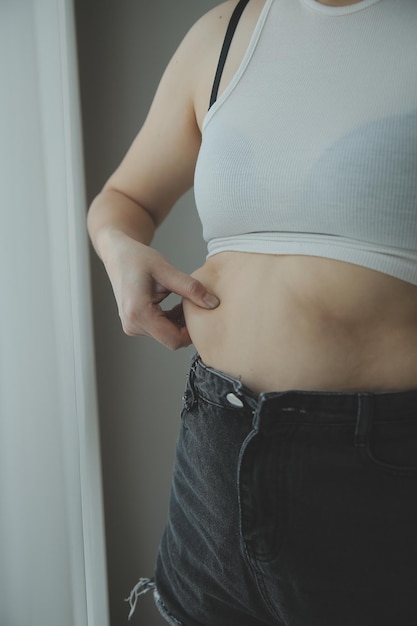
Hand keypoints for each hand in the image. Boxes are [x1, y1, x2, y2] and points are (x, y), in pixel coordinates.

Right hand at [105, 236, 219, 349]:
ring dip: (180, 322)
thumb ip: (191, 288)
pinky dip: (172, 320)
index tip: (204, 314)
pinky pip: (160, 331)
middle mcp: (132, 324)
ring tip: (184, 301)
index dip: (193, 332)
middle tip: (196, 304)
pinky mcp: (135, 325)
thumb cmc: (138, 258)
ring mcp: (132, 326)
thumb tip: (213, 304)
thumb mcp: (167, 270)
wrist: (118, 255)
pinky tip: (176, 305)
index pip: (174, 340)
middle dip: (187, 326)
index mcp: (138, 312)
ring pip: (167, 336)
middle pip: (171, 339)